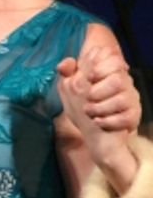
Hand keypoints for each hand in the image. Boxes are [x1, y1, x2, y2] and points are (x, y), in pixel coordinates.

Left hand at [57, 45, 140, 166]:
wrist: (97, 136)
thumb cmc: (84, 107)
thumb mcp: (71, 89)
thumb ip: (68, 74)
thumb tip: (64, 63)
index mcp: (110, 74)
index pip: (114, 61)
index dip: (100, 68)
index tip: (89, 77)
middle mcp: (123, 86)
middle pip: (118, 80)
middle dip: (98, 90)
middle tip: (88, 97)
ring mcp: (130, 102)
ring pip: (121, 99)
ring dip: (101, 107)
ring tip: (89, 111)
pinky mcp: (133, 117)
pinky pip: (125, 117)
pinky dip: (108, 121)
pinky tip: (97, 121)